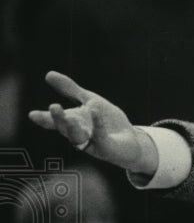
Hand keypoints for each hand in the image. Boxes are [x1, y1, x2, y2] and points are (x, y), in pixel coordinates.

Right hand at [28, 71, 157, 173]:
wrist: (131, 140)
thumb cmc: (107, 121)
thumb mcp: (90, 101)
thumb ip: (70, 90)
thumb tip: (48, 74)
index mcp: (73, 122)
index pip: (55, 121)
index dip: (44, 118)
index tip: (33, 114)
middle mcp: (79, 134)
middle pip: (65, 129)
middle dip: (58, 119)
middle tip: (54, 107)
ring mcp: (92, 143)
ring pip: (78, 138)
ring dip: (73, 128)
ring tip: (71, 118)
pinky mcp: (107, 149)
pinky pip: (101, 138)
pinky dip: (98, 127)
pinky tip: (96, 114)